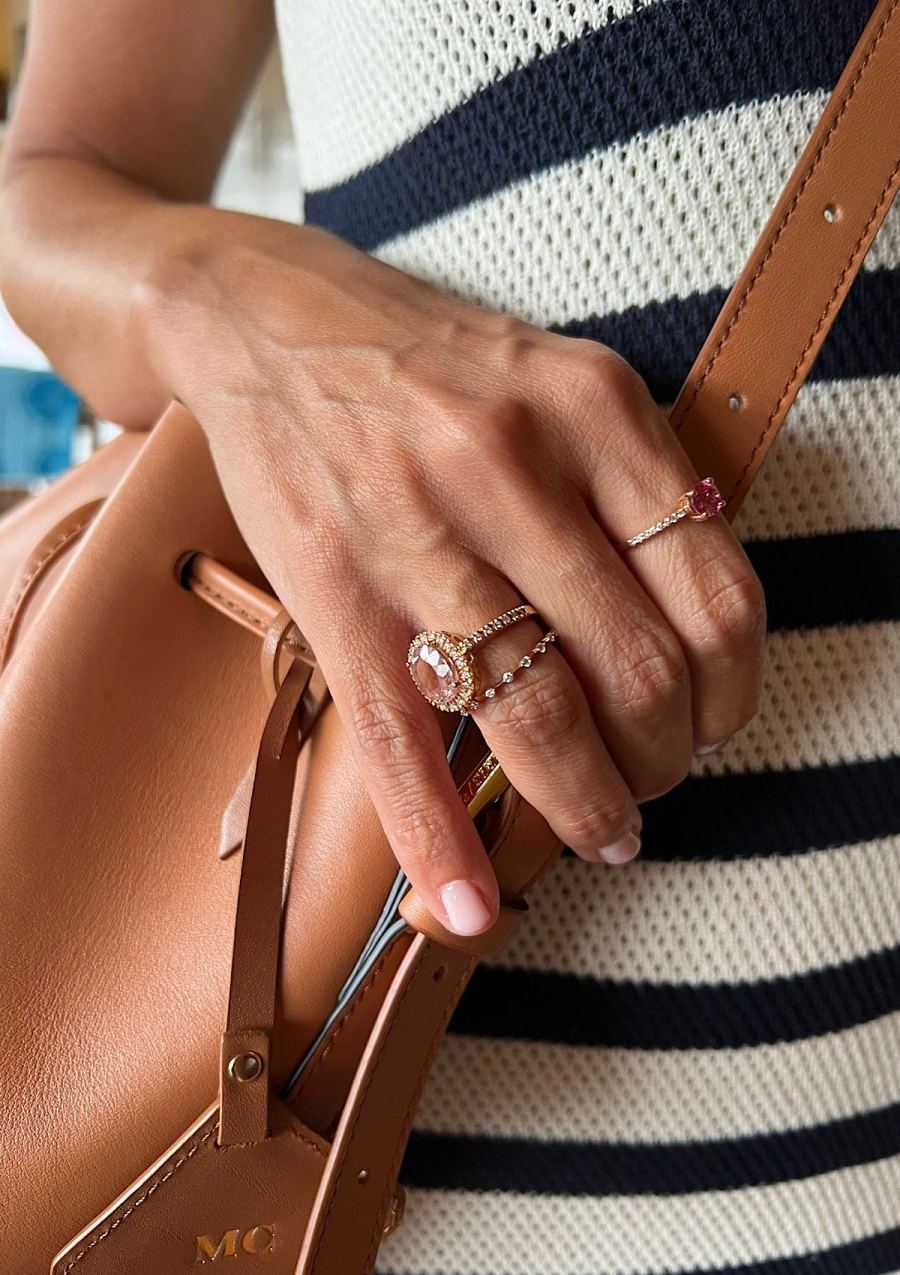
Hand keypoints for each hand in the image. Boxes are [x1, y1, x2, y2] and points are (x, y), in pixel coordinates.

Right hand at [140, 215, 765, 935]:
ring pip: (538, 714)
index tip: (715, 723)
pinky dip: (437, 841)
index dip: (736, 691)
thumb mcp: (558, 382)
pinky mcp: (335, 593)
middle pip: (640, 669)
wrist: (268, 319)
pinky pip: (400, 743)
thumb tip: (686, 635)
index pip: (718, 591)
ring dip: (586, 803)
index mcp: (595, 409)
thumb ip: (630, 488)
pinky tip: (463, 904)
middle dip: (665, 760)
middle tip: (653, 783)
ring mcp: (419, 533)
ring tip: (600, 829)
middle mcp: (515, 466)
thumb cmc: (428, 364)